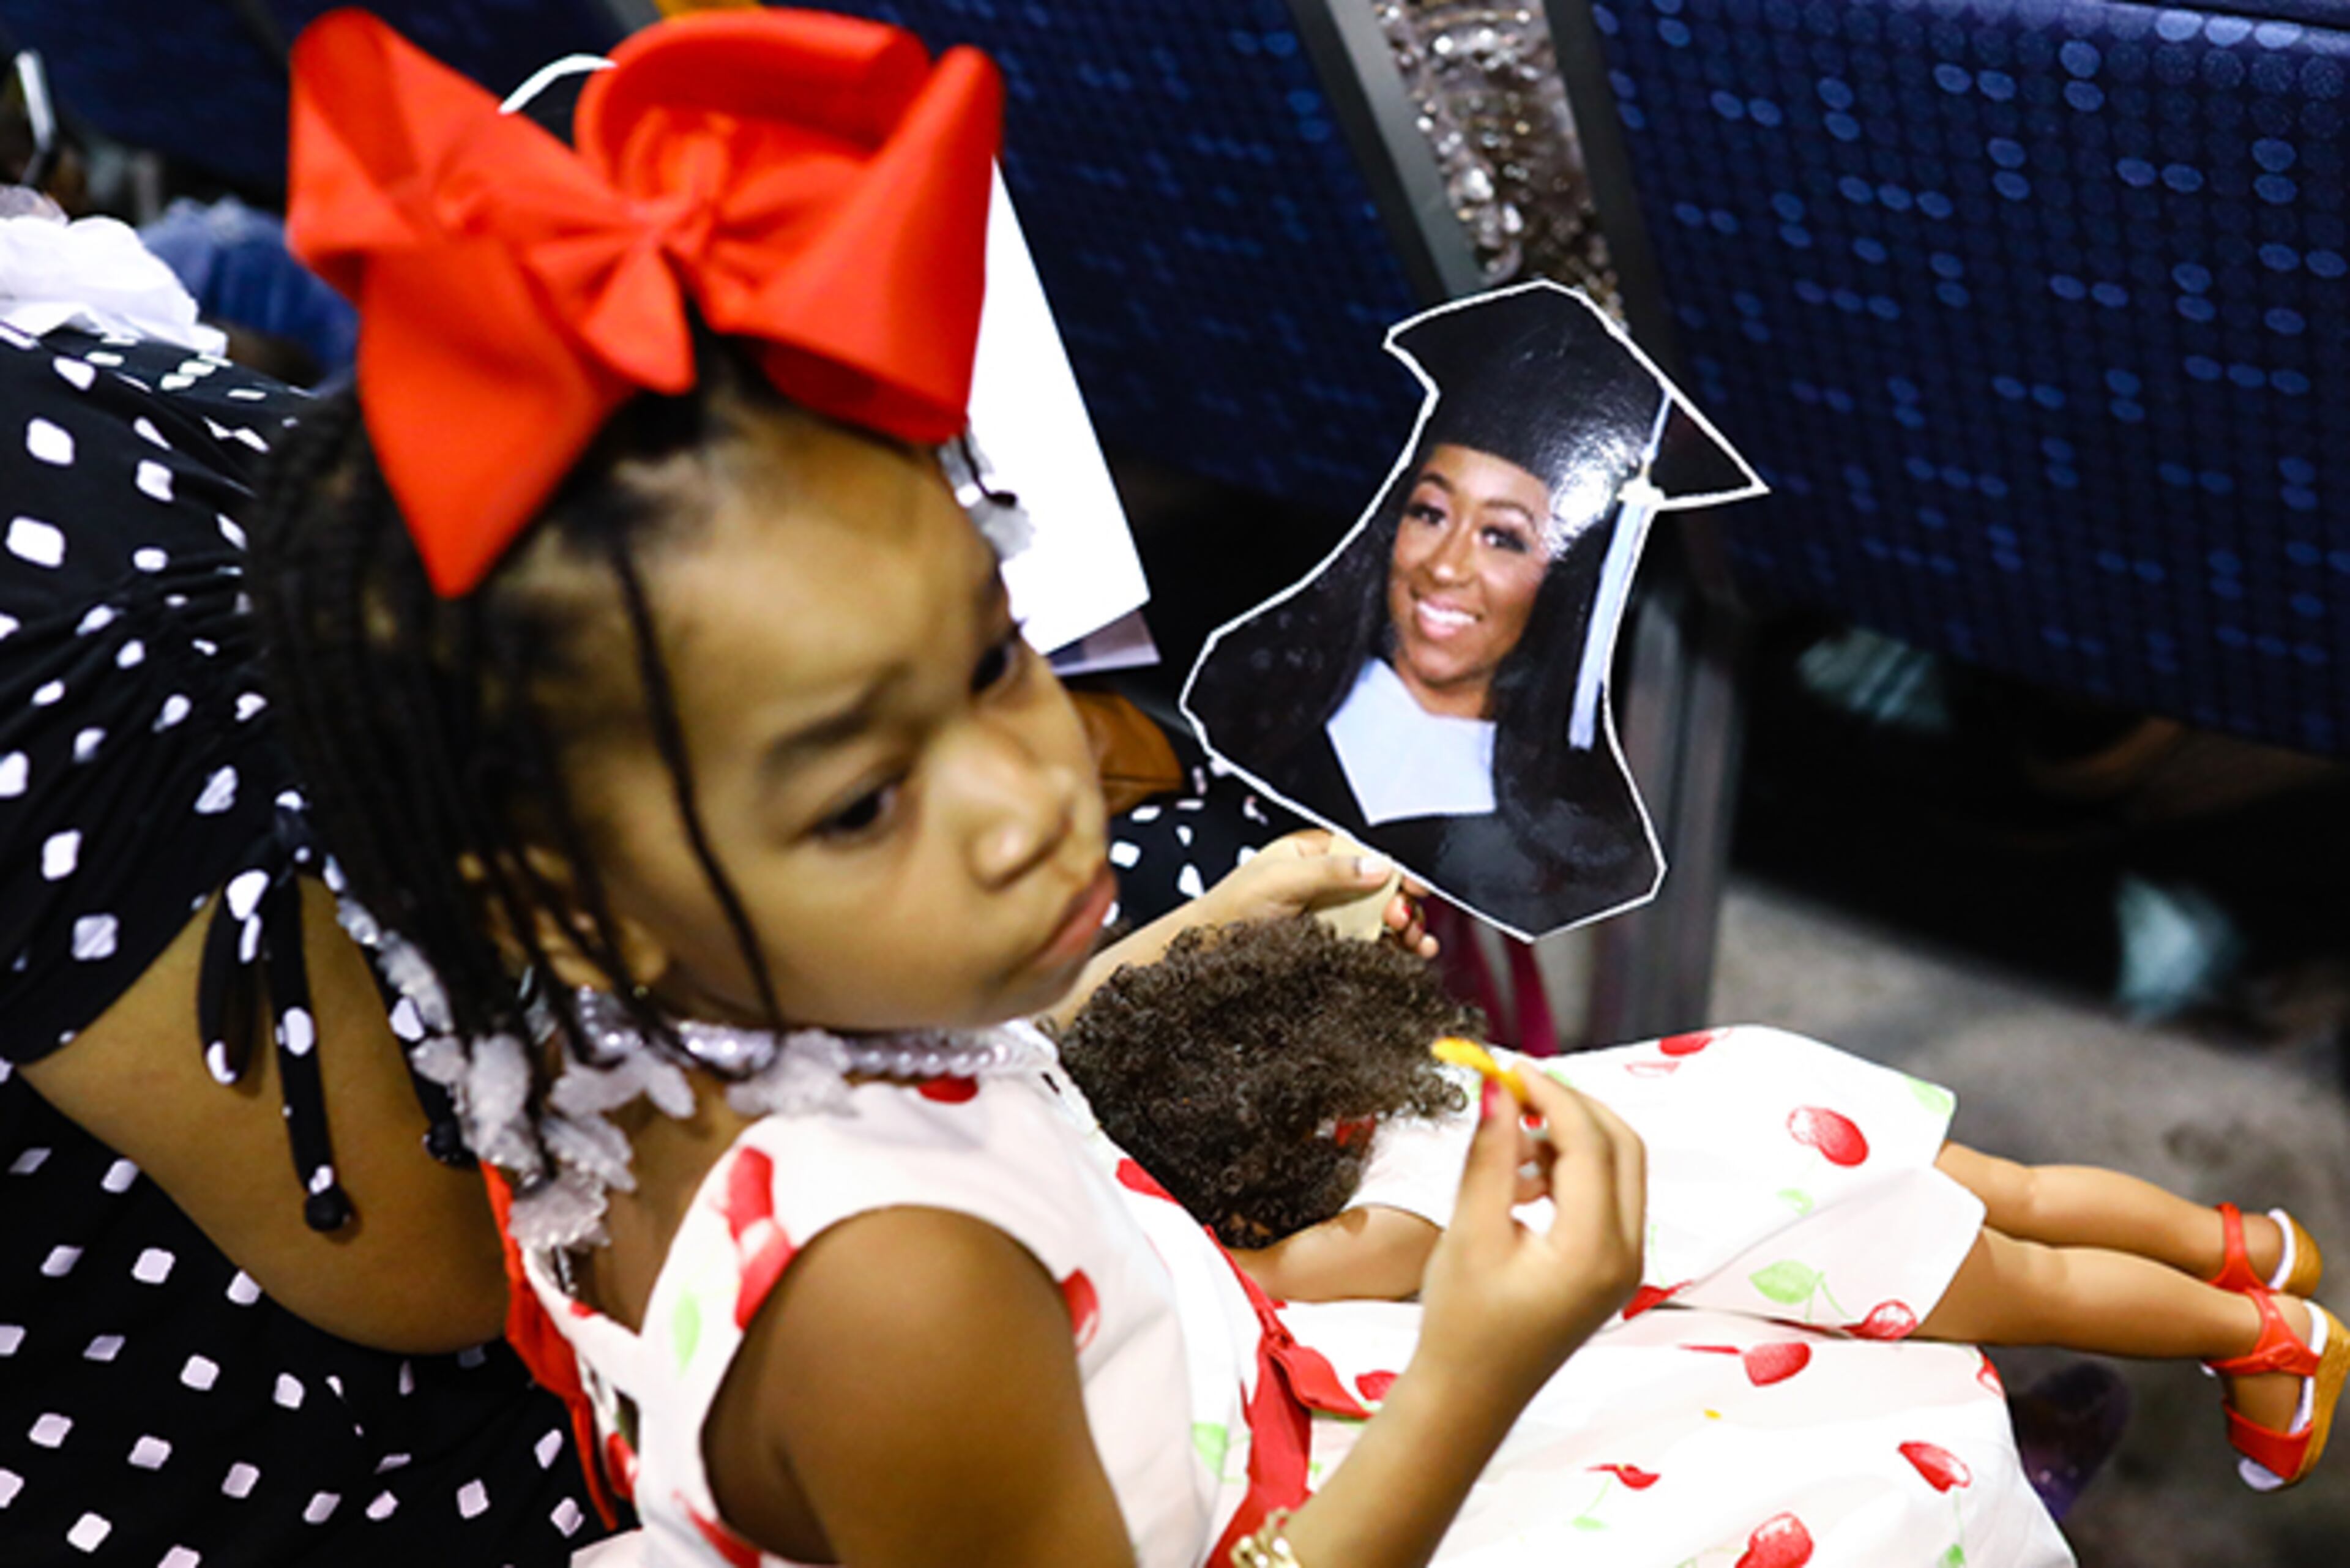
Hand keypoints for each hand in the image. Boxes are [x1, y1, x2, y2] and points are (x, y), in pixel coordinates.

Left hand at [1203, 831, 1439, 956]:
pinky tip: (1411, 952)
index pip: (1367, 853)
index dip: (1395, 868)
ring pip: (1382, 915)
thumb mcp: (1282, 879)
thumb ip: (1330, 871)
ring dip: (1407, 927)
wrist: (1207, 950)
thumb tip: (1379, 865)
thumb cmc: (1232, 906)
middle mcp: (1328, 881)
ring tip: (1416, 941)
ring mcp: (1332, 913)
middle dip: (1402, 903)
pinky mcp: (1334, 943)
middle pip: (1382, 887)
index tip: (1414, 885)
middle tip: (1403, 919)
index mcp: (1315, 853)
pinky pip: (1373, 941)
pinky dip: (1396, 946)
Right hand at [1414, 1069, 1645, 1400]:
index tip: (1510, 1067)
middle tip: (1516, 1089)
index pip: (1590, 1142)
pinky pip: (1605, 1197)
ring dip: (1568, 1141)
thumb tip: (1500, 1087)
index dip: (1552, 1094)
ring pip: (1617, 1169)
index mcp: (1594, 1251)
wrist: (1468, 1397)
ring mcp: (1625, 1265)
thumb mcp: (1470, 1231)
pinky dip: (1568, 1172)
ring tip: (1506, 1150)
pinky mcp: (1610, 1268)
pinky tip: (1517, 1183)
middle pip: (1622, 1147)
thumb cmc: (1462, 1325)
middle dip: (1571, 1108)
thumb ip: (1491, 1155)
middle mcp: (1625, 1256)